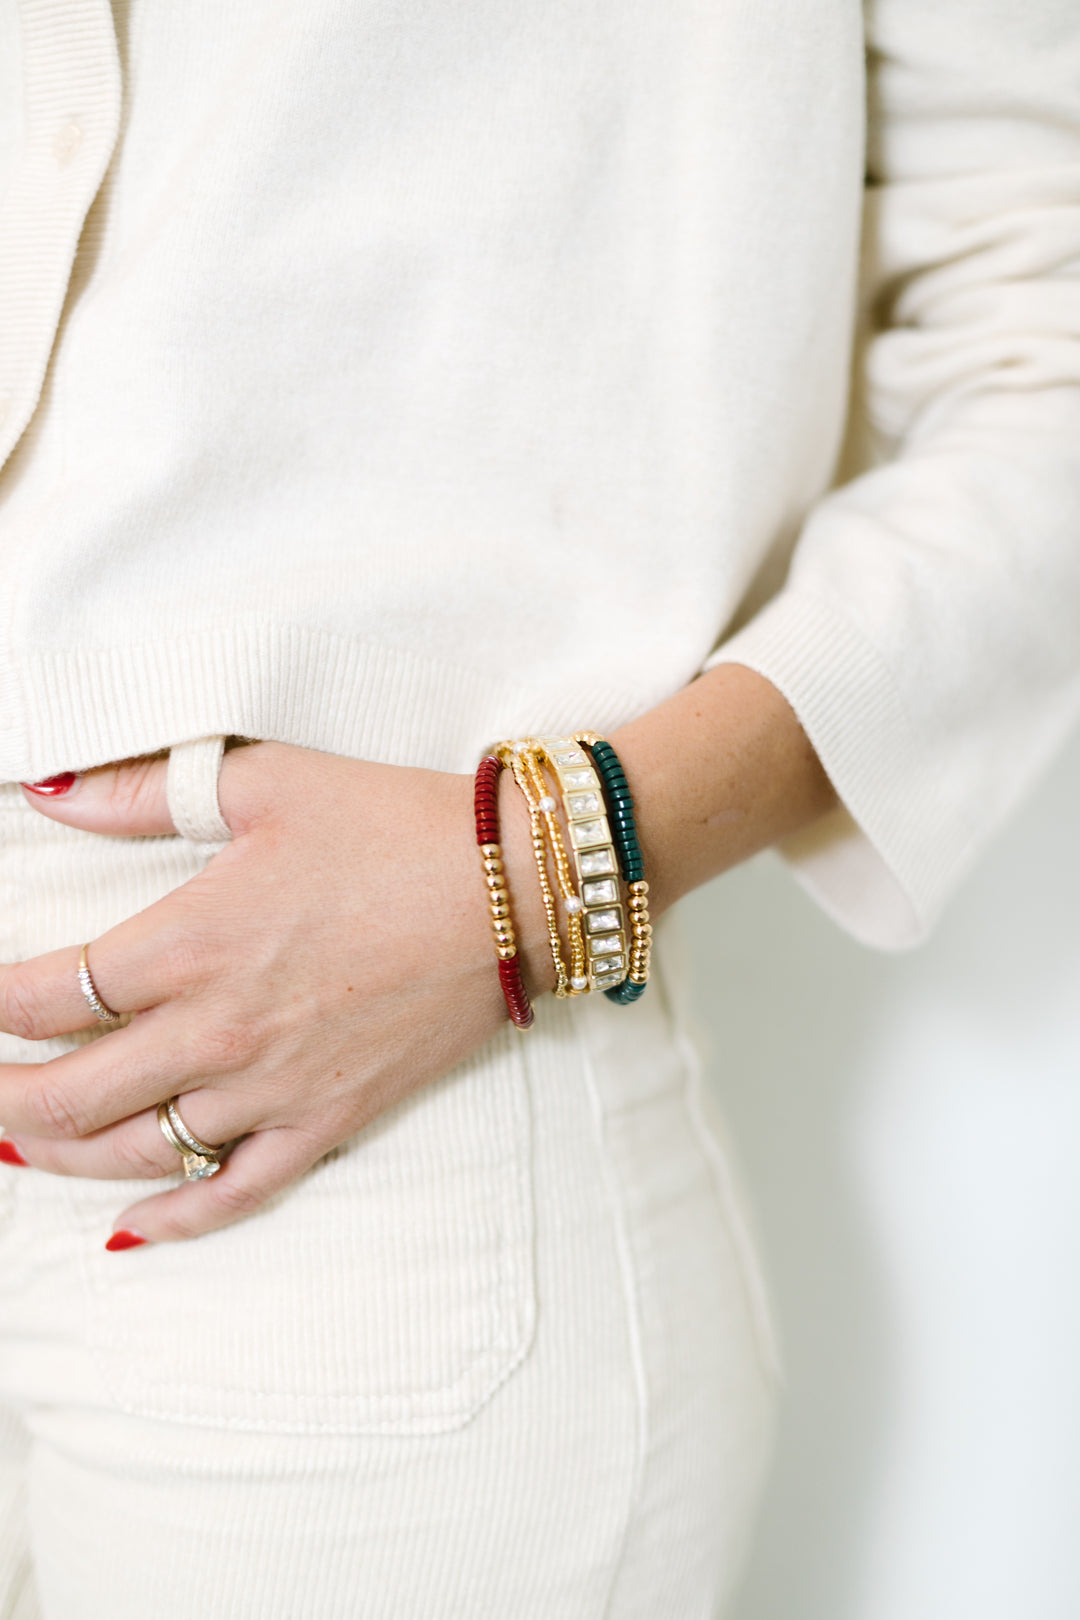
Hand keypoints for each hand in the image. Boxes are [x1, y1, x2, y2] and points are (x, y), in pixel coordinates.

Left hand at [0, 743, 542, 1243]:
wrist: (518, 889)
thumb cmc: (394, 826)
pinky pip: (234, 1194)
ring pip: (134, 1154)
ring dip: (58, 1156)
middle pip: (67, 1096)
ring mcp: (273, 1089)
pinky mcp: (328, 1121)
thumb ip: (140, 790)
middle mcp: (218, 1030)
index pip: (43, 997)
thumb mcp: (263, 782)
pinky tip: (128, 1226)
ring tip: (18, 1142)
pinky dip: (171, 1221)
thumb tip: (46, 792)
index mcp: (190, 941)